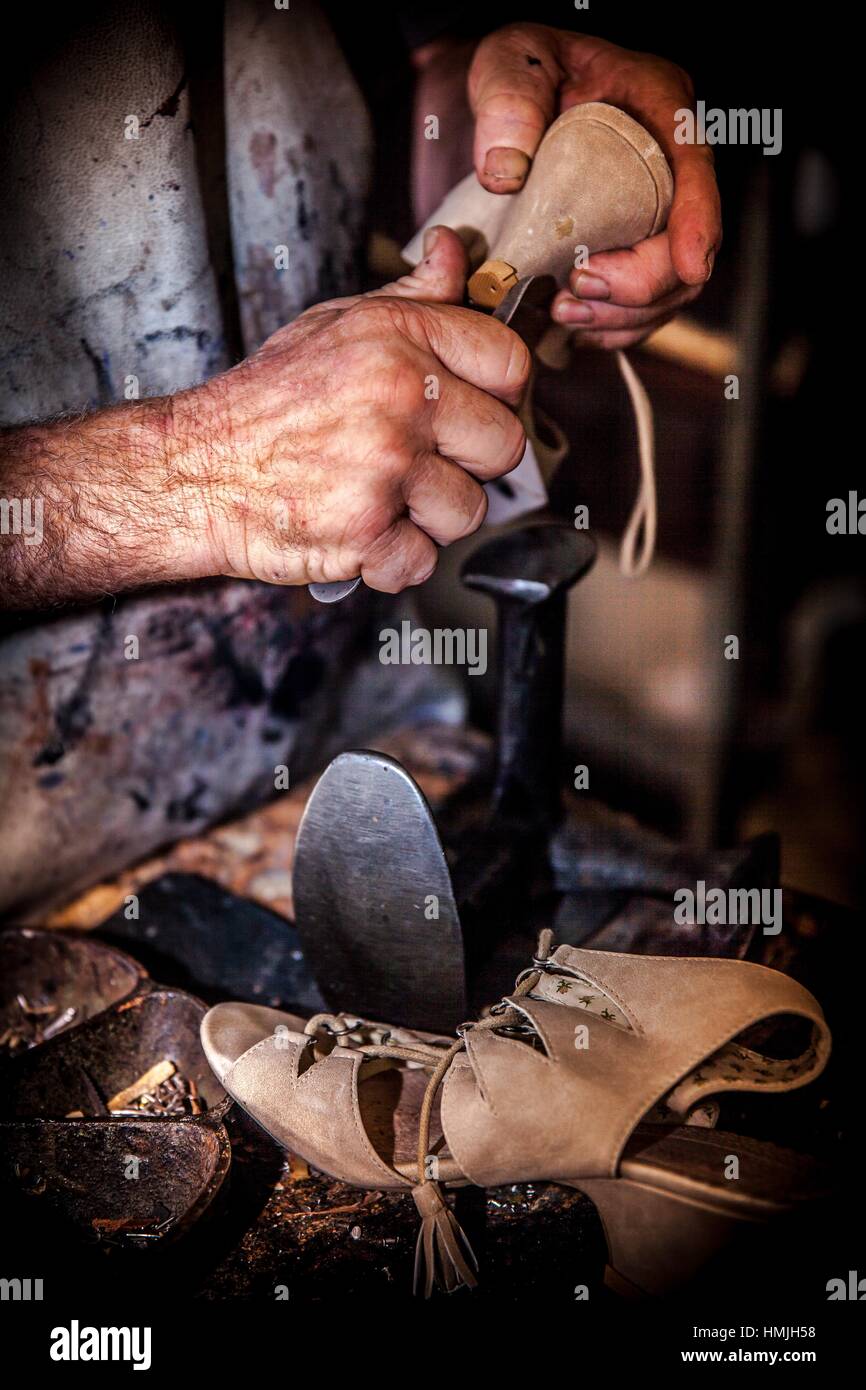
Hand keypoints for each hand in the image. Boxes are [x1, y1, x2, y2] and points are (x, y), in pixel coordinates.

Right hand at [190, 227, 527, 591]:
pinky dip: (392, 561)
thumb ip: (408, 297)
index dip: (498, 394)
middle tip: (419, 462)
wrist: (192, 473)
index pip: (510, 362)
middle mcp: (397, 397)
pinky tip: (359, 532)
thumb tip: (453, 253)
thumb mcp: (333, 326)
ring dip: (429, 517)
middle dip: (468, 463)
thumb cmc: (262, 404)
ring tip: (380, 497)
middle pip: (504, 445)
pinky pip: (422, 560)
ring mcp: (384, 467)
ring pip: (469, 510)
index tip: (468, 410)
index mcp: (396, 337)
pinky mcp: (366, 531)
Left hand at [469, 23, 721, 346]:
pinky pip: (639, 308)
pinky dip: (610, 325)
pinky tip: (572, 322)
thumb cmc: (521, 73)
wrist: (506, 105)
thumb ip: (507, 101)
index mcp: (656, 104)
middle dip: (641, 283)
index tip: (688, 265)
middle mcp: (666, 165)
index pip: (694, 164)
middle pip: (687, 245)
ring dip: (622, 314)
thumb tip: (505, 170)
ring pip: (668, 289)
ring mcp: (652, 215)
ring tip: (565, 311)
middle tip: (578, 287)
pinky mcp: (629, 252)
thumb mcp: (508, 62)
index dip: (698, 221)